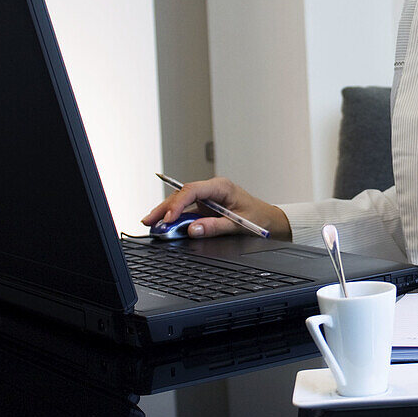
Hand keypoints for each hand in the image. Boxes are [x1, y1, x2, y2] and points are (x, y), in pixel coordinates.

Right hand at [141, 177, 291, 240]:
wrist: (268, 219)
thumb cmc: (257, 218)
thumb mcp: (238, 224)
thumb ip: (216, 227)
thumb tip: (194, 229)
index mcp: (221, 187)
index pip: (193, 190)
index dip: (178, 204)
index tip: (169, 219)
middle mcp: (212, 189)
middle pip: (182, 194)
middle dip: (164, 207)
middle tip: (149, 220)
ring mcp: (208, 196)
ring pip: (181, 201)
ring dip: (166, 211)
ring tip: (150, 222)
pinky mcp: (205, 205)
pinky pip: (186, 208)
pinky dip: (174, 216)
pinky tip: (162, 222)